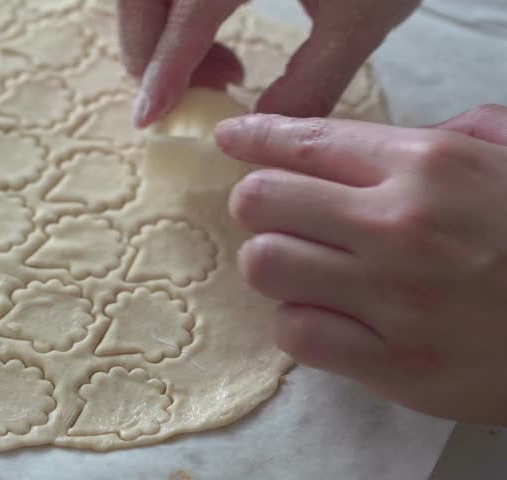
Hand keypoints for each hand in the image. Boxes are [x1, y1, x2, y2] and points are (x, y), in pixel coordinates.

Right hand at [119, 0, 419, 126]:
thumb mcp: (360, 20)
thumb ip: (312, 81)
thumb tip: (264, 127)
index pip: (182, 23)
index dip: (161, 75)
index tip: (148, 118)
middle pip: (140, 0)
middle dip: (151, 55)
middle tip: (204, 91)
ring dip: (160, 33)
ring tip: (223, 65)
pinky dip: (173, 9)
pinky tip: (213, 27)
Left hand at [216, 105, 506, 424]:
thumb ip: (444, 138)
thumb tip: (367, 144)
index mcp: (428, 165)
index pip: (305, 141)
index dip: (254, 138)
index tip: (230, 139)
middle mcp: (400, 226)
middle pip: (261, 201)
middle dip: (255, 204)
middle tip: (274, 214)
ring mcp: (394, 299)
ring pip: (265, 266)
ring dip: (274, 264)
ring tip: (304, 268)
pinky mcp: (394, 365)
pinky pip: (295, 333)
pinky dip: (298, 323)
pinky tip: (326, 317)